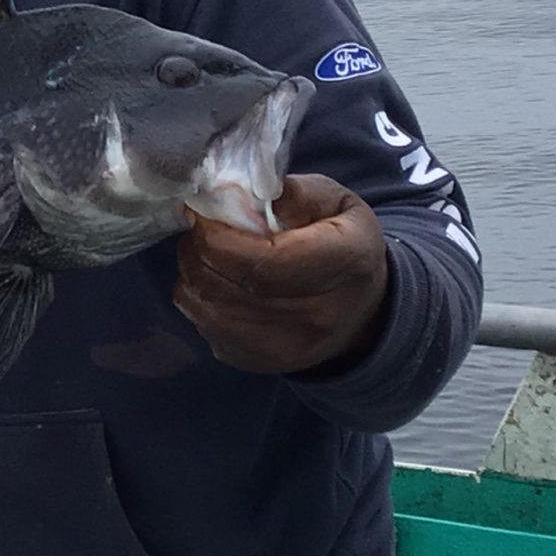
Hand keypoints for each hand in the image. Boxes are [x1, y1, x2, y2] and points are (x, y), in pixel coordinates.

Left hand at [173, 174, 389, 376]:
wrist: (361, 313)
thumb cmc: (344, 245)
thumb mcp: (336, 202)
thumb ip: (292, 192)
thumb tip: (236, 192)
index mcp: (342, 265)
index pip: (261, 262)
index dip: (218, 236)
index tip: (203, 212)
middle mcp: (314, 316)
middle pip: (226, 285)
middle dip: (198, 249)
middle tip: (201, 228)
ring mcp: (283, 348)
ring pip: (206, 307)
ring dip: (194, 273)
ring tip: (210, 253)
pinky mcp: (256, 363)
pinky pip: (204, 327)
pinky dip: (200, 299)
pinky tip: (220, 282)